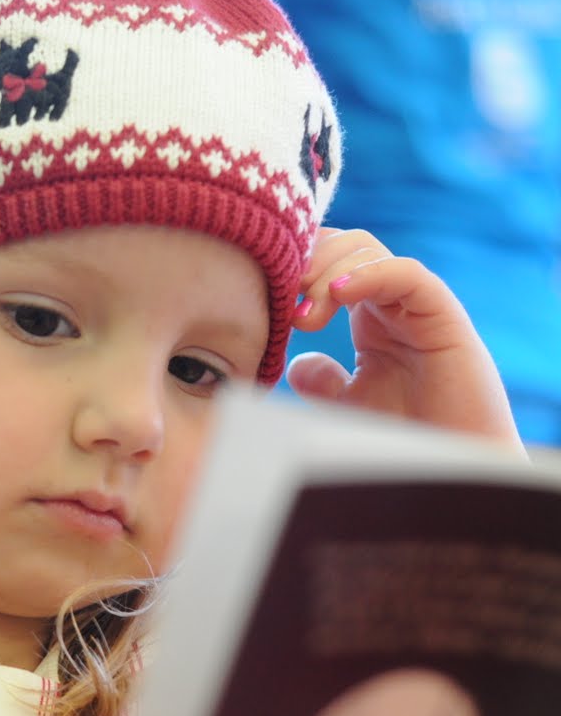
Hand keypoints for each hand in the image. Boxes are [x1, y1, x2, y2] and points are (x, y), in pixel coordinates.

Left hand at [287, 228, 521, 448]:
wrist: (447, 468)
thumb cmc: (403, 436)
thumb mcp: (348, 405)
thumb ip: (322, 381)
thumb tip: (295, 363)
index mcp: (368, 318)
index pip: (328, 263)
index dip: (296, 267)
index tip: (268, 298)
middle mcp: (392, 304)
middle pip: (345, 246)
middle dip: (308, 263)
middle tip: (286, 303)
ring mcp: (417, 307)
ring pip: (369, 252)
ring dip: (328, 271)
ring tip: (305, 315)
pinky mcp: (443, 317)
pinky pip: (407, 274)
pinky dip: (369, 274)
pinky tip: (337, 294)